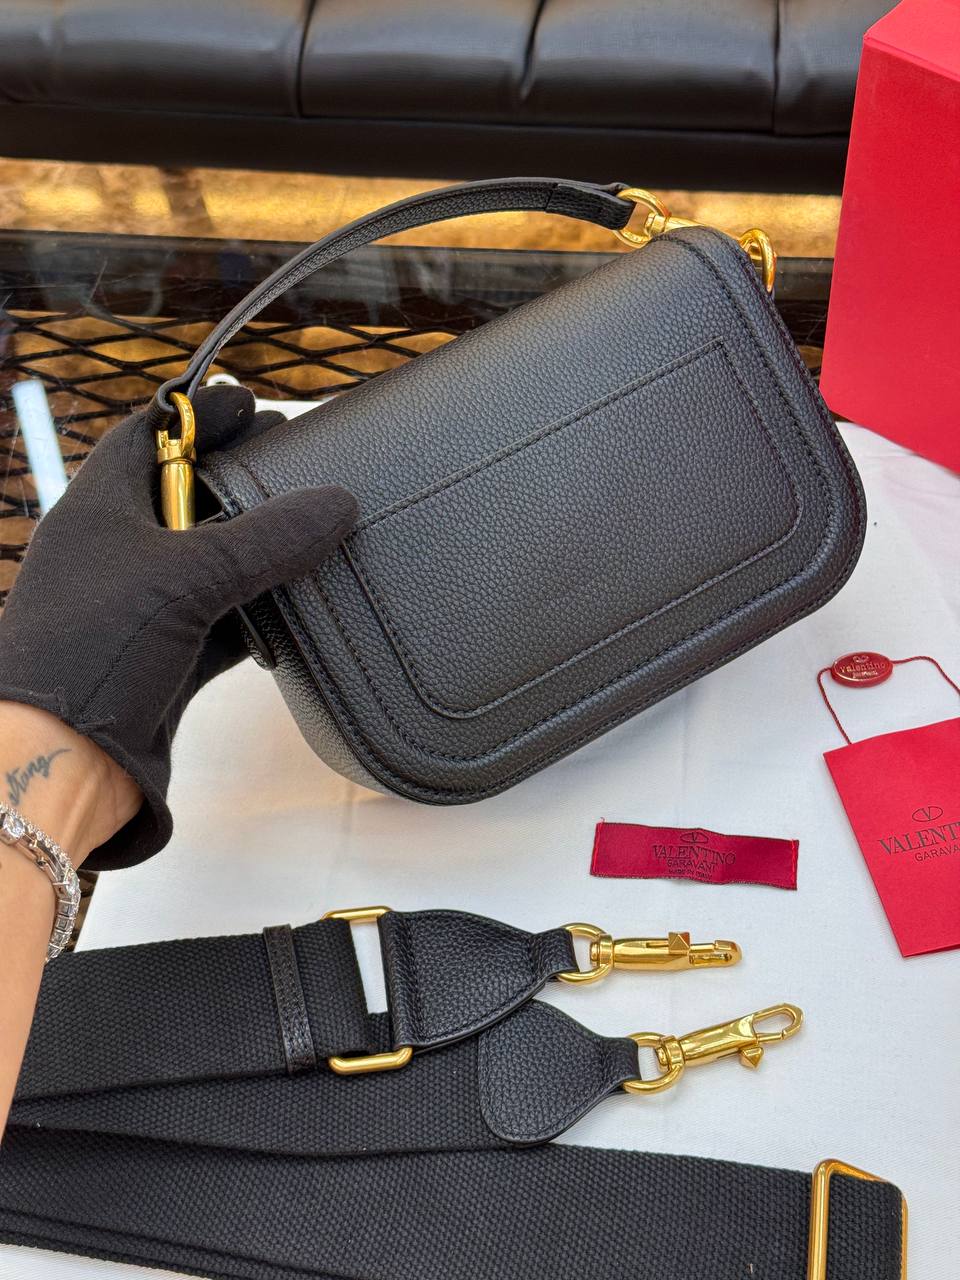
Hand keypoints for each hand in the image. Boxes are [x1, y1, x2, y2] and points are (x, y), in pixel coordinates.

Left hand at [0, 386, 356, 868]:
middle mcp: (115, 554)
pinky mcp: (163, 660)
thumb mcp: (188, 576)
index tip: (249, 405)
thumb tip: (338, 502)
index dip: (197, 417)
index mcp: (98, 510)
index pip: (146, 439)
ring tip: (312, 530)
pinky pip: (221, 623)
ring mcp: (139, 609)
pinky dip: (259, 615)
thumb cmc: (97, 648)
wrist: (64, 760)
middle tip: (291, 464)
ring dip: (256, 552)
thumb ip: (267, 538)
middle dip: (238, 482)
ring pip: (209, 565)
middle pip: (183, 499)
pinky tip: (297, 607)